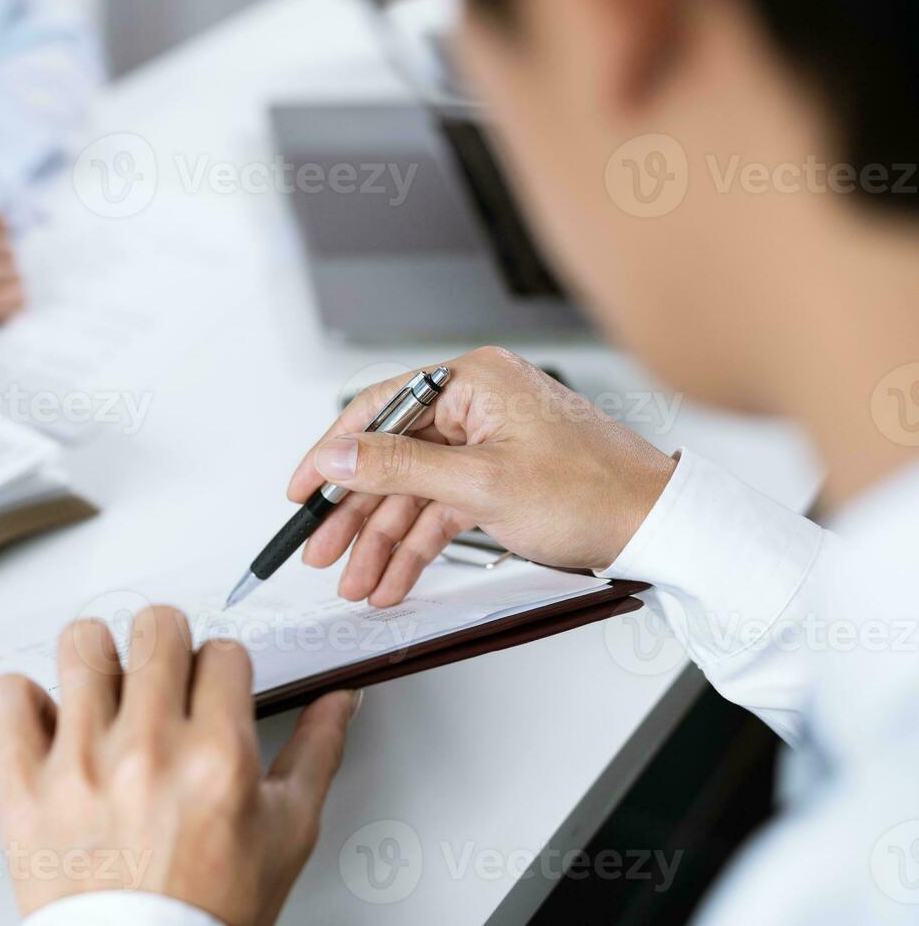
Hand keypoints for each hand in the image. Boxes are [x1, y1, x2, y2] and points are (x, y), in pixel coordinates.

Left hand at [0, 607, 358, 923]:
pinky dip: (27, 699)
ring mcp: (80, 764)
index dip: (222, 668)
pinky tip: (52, 721)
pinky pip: (11, 694)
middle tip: (163, 678)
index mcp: (217, 758)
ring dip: (99, 659)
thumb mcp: (285, 834)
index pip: (222, 652)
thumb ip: (316, 754)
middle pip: (156, 627)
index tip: (211, 690)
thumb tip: (339, 703)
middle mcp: (149, 751)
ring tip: (106, 691)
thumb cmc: (208, 911)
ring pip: (83, 644)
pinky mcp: (24, 785)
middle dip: (168, 645)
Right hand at [288, 347, 676, 605]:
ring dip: (384, 542)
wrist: (660, 527)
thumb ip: (398, 467)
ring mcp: (487, 442)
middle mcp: (476, 404)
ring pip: (414, 493)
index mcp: (471, 381)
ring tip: (357, 581)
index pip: (376, 409)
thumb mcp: (480, 483)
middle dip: (356, 515)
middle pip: (391, 459)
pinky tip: (395, 577)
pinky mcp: (499, 477)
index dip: (331, 454)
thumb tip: (337, 454)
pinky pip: (442, 509)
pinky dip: (419, 545)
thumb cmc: (594, 491)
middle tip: (323, 550)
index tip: (302, 491)